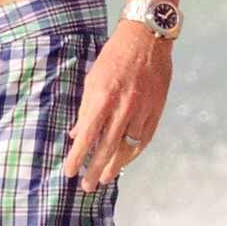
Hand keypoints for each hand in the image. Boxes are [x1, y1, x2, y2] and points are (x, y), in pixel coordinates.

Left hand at [62, 20, 173, 190]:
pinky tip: (124, 162)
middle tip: (86, 187)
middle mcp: (123, 107)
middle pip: (107, 148)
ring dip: (115, 167)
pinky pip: (143, 139)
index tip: (70, 173)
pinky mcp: (156, 109)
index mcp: (103, 97)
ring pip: (127, 148)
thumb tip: (77, 135)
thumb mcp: (93, 79)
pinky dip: (133, 153)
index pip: (87, 137)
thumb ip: (86, 108)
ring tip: (104, 179)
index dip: (78, 158)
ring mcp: (142, 110)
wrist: (147, 38)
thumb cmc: (114, 56)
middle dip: (94, 170)